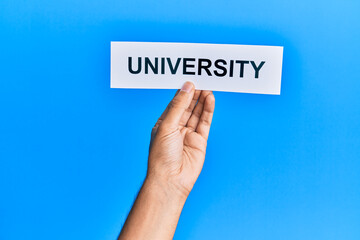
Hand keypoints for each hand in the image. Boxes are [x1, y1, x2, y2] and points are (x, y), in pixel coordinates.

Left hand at [147, 82, 214, 198]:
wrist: (171, 180)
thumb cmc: (162, 156)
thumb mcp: (167, 126)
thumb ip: (178, 106)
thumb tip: (187, 87)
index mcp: (164, 123)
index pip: (175, 103)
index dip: (182, 92)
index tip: (190, 79)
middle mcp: (176, 128)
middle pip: (187, 106)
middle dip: (194, 94)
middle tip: (203, 80)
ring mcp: (188, 134)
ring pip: (197, 113)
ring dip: (202, 100)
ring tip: (209, 86)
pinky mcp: (200, 141)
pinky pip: (205, 122)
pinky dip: (208, 111)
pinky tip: (210, 99)